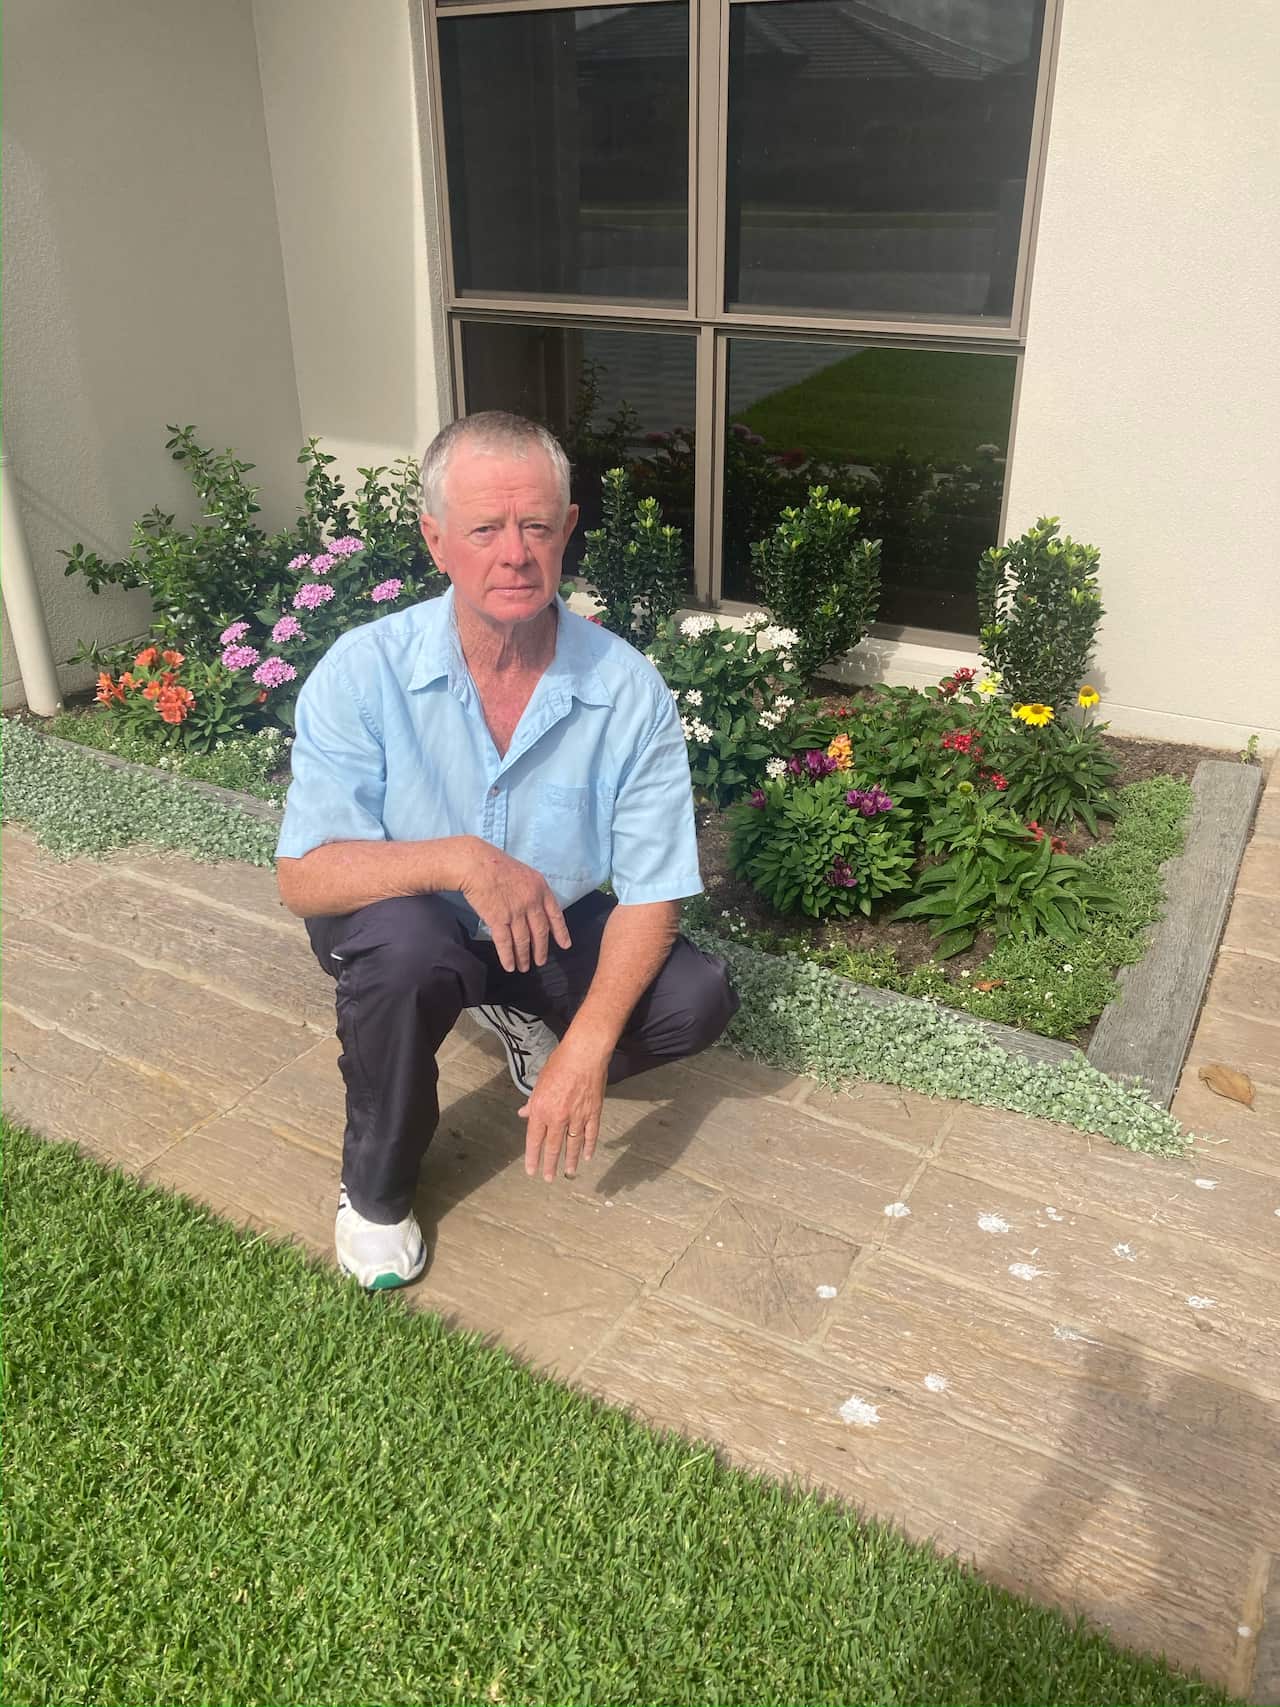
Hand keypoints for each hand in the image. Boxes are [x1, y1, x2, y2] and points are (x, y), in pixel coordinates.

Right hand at [458, 843, 570, 972]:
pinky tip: (510, 966)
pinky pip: (505, 943)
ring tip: (524, 967)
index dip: (561, 932)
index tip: (565, 945)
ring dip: (524, 956)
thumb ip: (532, 891)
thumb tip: (535, 909)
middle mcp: (531, 902)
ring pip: (524, 940)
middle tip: (540, 962)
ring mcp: (515, 912)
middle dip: (541, 949)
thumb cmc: (496, 865)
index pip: (555, 914)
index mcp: (540, 889)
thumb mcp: (524, 874)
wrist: (476, 864)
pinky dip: (508, 956)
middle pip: (540, 931)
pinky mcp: (498, 919)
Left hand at [518, 1035, 608, 1180]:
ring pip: (573, 1144)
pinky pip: (590, 1134)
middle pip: (553, 1146)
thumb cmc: (559, 1064)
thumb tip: (524, 1113)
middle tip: (549, 1178)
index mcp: (541, 1109)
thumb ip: (533, 1102)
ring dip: (571, 1160)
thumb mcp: (539, 1082)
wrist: (584, 1054)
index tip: (532, 1170)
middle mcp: (557, 1117)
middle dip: (550, 1164)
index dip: (533, 1157)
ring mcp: (577, 1117)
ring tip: (569, 1173)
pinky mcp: (593, 1113)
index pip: (534, 1139)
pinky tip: (588, 1156)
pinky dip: (589, 1146)